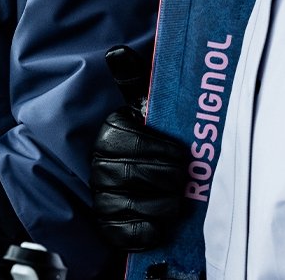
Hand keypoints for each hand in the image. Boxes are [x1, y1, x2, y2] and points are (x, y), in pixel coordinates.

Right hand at [91, 46, 188, 251]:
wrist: (131, 181)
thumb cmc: (144, 138)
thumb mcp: (141, 107)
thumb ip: (134, 79)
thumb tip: (117, 50)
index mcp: (109, 135)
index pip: (140, 145)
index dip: (167, 152)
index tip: (182, 153)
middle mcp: (100, 167)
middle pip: (146, 177)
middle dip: (174, 179)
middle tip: (184, 176)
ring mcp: (102, 199)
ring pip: (146, 207)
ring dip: (169, 204)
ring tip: (178, 197)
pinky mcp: (108, 228)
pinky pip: (135, 234)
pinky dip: (154, 229)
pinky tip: (162, 220)